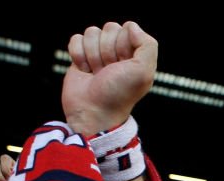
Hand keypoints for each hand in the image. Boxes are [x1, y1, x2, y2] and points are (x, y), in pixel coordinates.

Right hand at [62, 21, 156, 135]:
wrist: (93, 111)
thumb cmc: (120, 93)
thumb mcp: (143, 71)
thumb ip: (148, 45)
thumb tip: (131, 26)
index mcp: (136, 54)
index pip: (128, 28)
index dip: (124, 44)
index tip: (124, 64)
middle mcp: (118, 52)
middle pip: (109, 27)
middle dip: (108, 50)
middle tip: (109, 70)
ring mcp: (98, 53)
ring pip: (91, 32)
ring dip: (93, 54)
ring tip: (98, 73)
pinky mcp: (80, 56)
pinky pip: (76, 38)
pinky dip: (78, 54)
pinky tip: (85, 71)